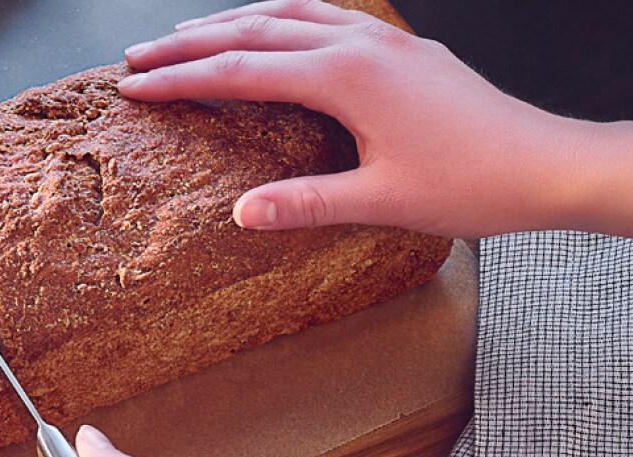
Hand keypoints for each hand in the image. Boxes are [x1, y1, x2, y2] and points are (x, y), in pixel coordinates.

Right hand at [119, 0, 632, 237]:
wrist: (546, 163)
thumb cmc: (473, 184)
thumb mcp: (382, 202)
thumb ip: (306, 203)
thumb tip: (240, 213)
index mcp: (347, 77)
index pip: (241, 71)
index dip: (181, 80)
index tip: (134, 87)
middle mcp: (361, 44)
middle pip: (255, 29)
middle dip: (190, 43)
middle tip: (138, 55)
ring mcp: (384, 39)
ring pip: (290, 11)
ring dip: (233, 20)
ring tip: (187, 34)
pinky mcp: (401, 48)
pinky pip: (325, 14)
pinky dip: (281, 16)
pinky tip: (272, 29)